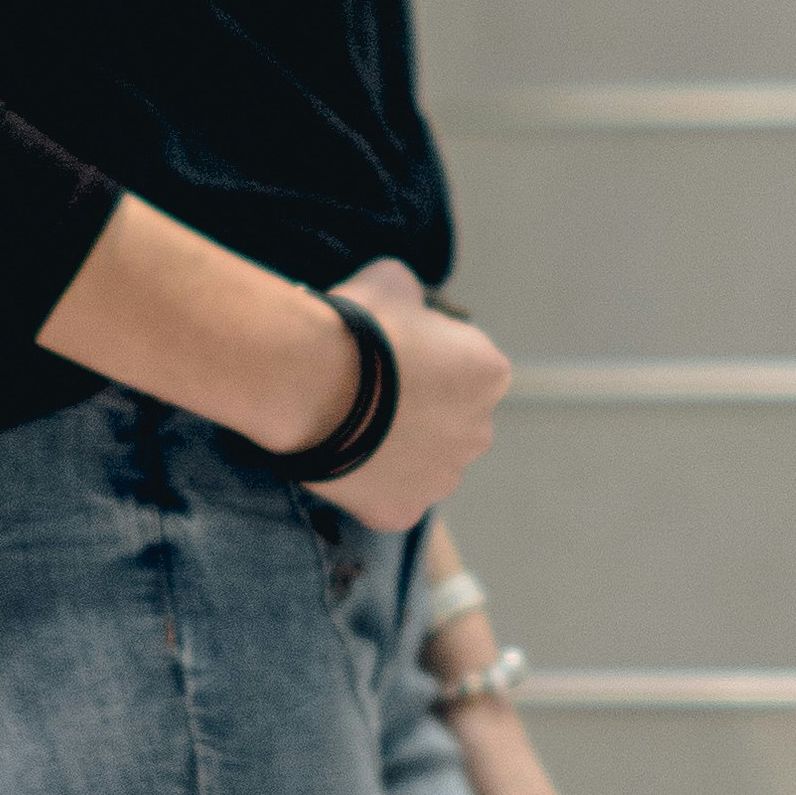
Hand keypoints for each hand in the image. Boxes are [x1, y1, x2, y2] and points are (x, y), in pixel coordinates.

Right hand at [319, 255, 507, 529]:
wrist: (306, 379)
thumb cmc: (354, 326)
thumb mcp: (394, 282)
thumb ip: (414, 298)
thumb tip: (408, 302)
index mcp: (489, 375)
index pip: (469, 369)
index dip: (431, 362)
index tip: (395, 357)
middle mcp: (478, 433)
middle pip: (453, 422)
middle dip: (422, 412)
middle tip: (372, 396)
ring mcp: (441, 479)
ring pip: (425, 465)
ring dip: (400, 451)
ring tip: (352, 427)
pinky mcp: (403, 512)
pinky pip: (389, 498)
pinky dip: (370, 485)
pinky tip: (343, 459)